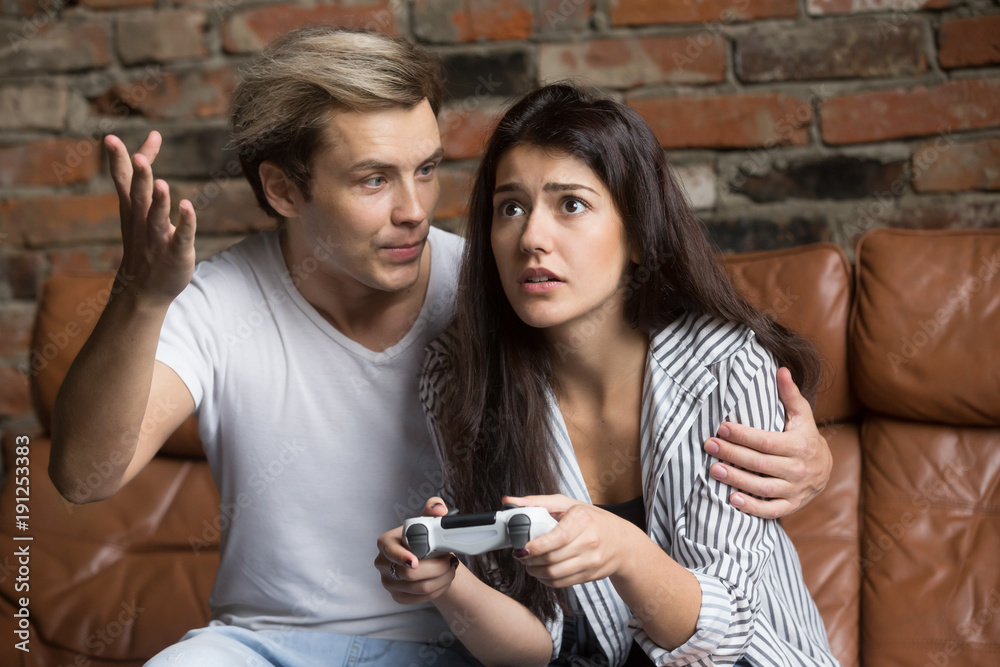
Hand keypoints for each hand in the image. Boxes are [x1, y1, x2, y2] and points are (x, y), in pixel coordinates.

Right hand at [106, 132, 196, 305]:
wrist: (144, 290)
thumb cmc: (143, 241)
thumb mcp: (138, 209)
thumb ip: (143, 178)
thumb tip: (145, 147)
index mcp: (131, 210)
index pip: (124, 181)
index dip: (120, 160)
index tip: (111, 138)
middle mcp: (141, 222)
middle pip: (138, 197)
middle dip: (139, 179)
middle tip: (139, 159)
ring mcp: (157, 239)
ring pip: (157, 218)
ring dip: (159, 202)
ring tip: (161, 184)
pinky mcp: (176, 253)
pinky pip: (181, 237)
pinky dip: (184, 223)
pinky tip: (187, 207)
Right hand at [374, 497, 459, 603]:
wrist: (426, 559)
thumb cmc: (424, 537)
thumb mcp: (428, 520)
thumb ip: (433, 508)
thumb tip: (439, 509)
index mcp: (386, 542)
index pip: (390, 551)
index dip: (402, 556)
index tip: (415, 561)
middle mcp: (383, 563)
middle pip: (409, 574)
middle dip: (436, 568)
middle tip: (450, 560)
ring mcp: (389, 582)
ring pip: (419, 588)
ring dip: (442, 579)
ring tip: (451, 568)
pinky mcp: (398, 597)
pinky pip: (421, 598)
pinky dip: (438, 590)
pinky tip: (444, 579)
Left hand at [504, 494, 639, 587]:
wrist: (623, 543)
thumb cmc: (592, 520)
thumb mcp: (568, 504)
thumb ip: (537, 502)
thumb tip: (509, 501)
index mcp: (583, 520)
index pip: (556, 538)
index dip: (535, 546)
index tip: (521, 548)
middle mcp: (589, 542)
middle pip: (552, 558)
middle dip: (530, 560)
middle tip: (520, 555)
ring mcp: (591, 561)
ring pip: (555, 574)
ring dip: (535, 572)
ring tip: (528, 563)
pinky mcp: (590, 575)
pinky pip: (562, 583)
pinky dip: (546, 580)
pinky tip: (541, 572)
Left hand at [704, 367, 831, 518]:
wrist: (826, 469)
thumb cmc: (805, 436)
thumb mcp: (801, 415)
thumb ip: (790, 394)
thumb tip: (780, 369)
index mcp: (798, 445)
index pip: (765, 441)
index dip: (743, 435)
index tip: (721, 428)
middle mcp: (797, 469)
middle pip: (760, 463)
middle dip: (732, 454)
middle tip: (709, 446)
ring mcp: (795, 489)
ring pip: (763, 487)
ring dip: (737, 480)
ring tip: (714, 470)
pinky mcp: (791, 505)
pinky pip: (771, 510)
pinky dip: (752, 507)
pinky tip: (732, 499)